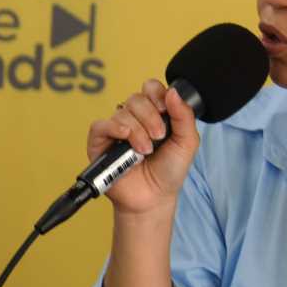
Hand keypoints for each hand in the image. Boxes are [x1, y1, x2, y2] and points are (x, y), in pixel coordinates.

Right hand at [84, 80, 200, 215]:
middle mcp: (134, 119)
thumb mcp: (187, 142)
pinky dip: (114, 128)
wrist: (154, 197)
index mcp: (154, 113)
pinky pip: (100, 125)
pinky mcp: (99, 143)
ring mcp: (115, 130)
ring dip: (137, 131)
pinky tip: (125, 137)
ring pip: (122, 113)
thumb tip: (173, 92)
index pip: (150, 88)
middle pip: (136, 98)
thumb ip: (184, 116)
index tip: (166, 111)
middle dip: (150, 117)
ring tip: (145, 150)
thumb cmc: (169, 171)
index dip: (158, 95)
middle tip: (158, 137)